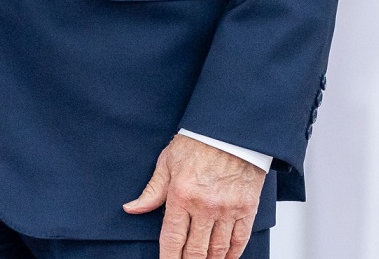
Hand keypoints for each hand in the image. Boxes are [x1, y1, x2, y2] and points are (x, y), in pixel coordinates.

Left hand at [122, 134, 264, 258]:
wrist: (230, 132)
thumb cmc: (198, 143)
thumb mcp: (166, 163)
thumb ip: (151, 191)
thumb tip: (132, 208)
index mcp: (181, 195)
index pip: (171, 238)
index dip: (168, 258)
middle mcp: (205, 206)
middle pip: (195, 250)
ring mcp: (227, 209)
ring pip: (218, 249)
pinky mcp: (247, 208)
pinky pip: (240, 240)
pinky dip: (232, 254)